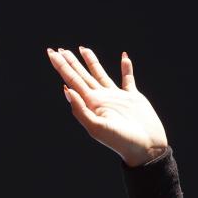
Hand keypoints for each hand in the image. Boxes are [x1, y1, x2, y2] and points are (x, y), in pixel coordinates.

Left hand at [47, 46, 167, 165]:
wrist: (145, 148)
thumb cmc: (121, 141)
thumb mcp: (96, 128)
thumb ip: (80, 110)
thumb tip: (66, 89)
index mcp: (90, 103)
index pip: (71, 80)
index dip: (61, 66)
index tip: (51, 53)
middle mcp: (100, 98)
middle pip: (81, 75)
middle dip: (70, 62)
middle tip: (58, 49)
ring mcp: (116, 97)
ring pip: (100, 74)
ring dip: (91, 62)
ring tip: (82, 48)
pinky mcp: (133, 97)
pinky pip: (128, 79)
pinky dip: (126, 67)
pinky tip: (124, 57)